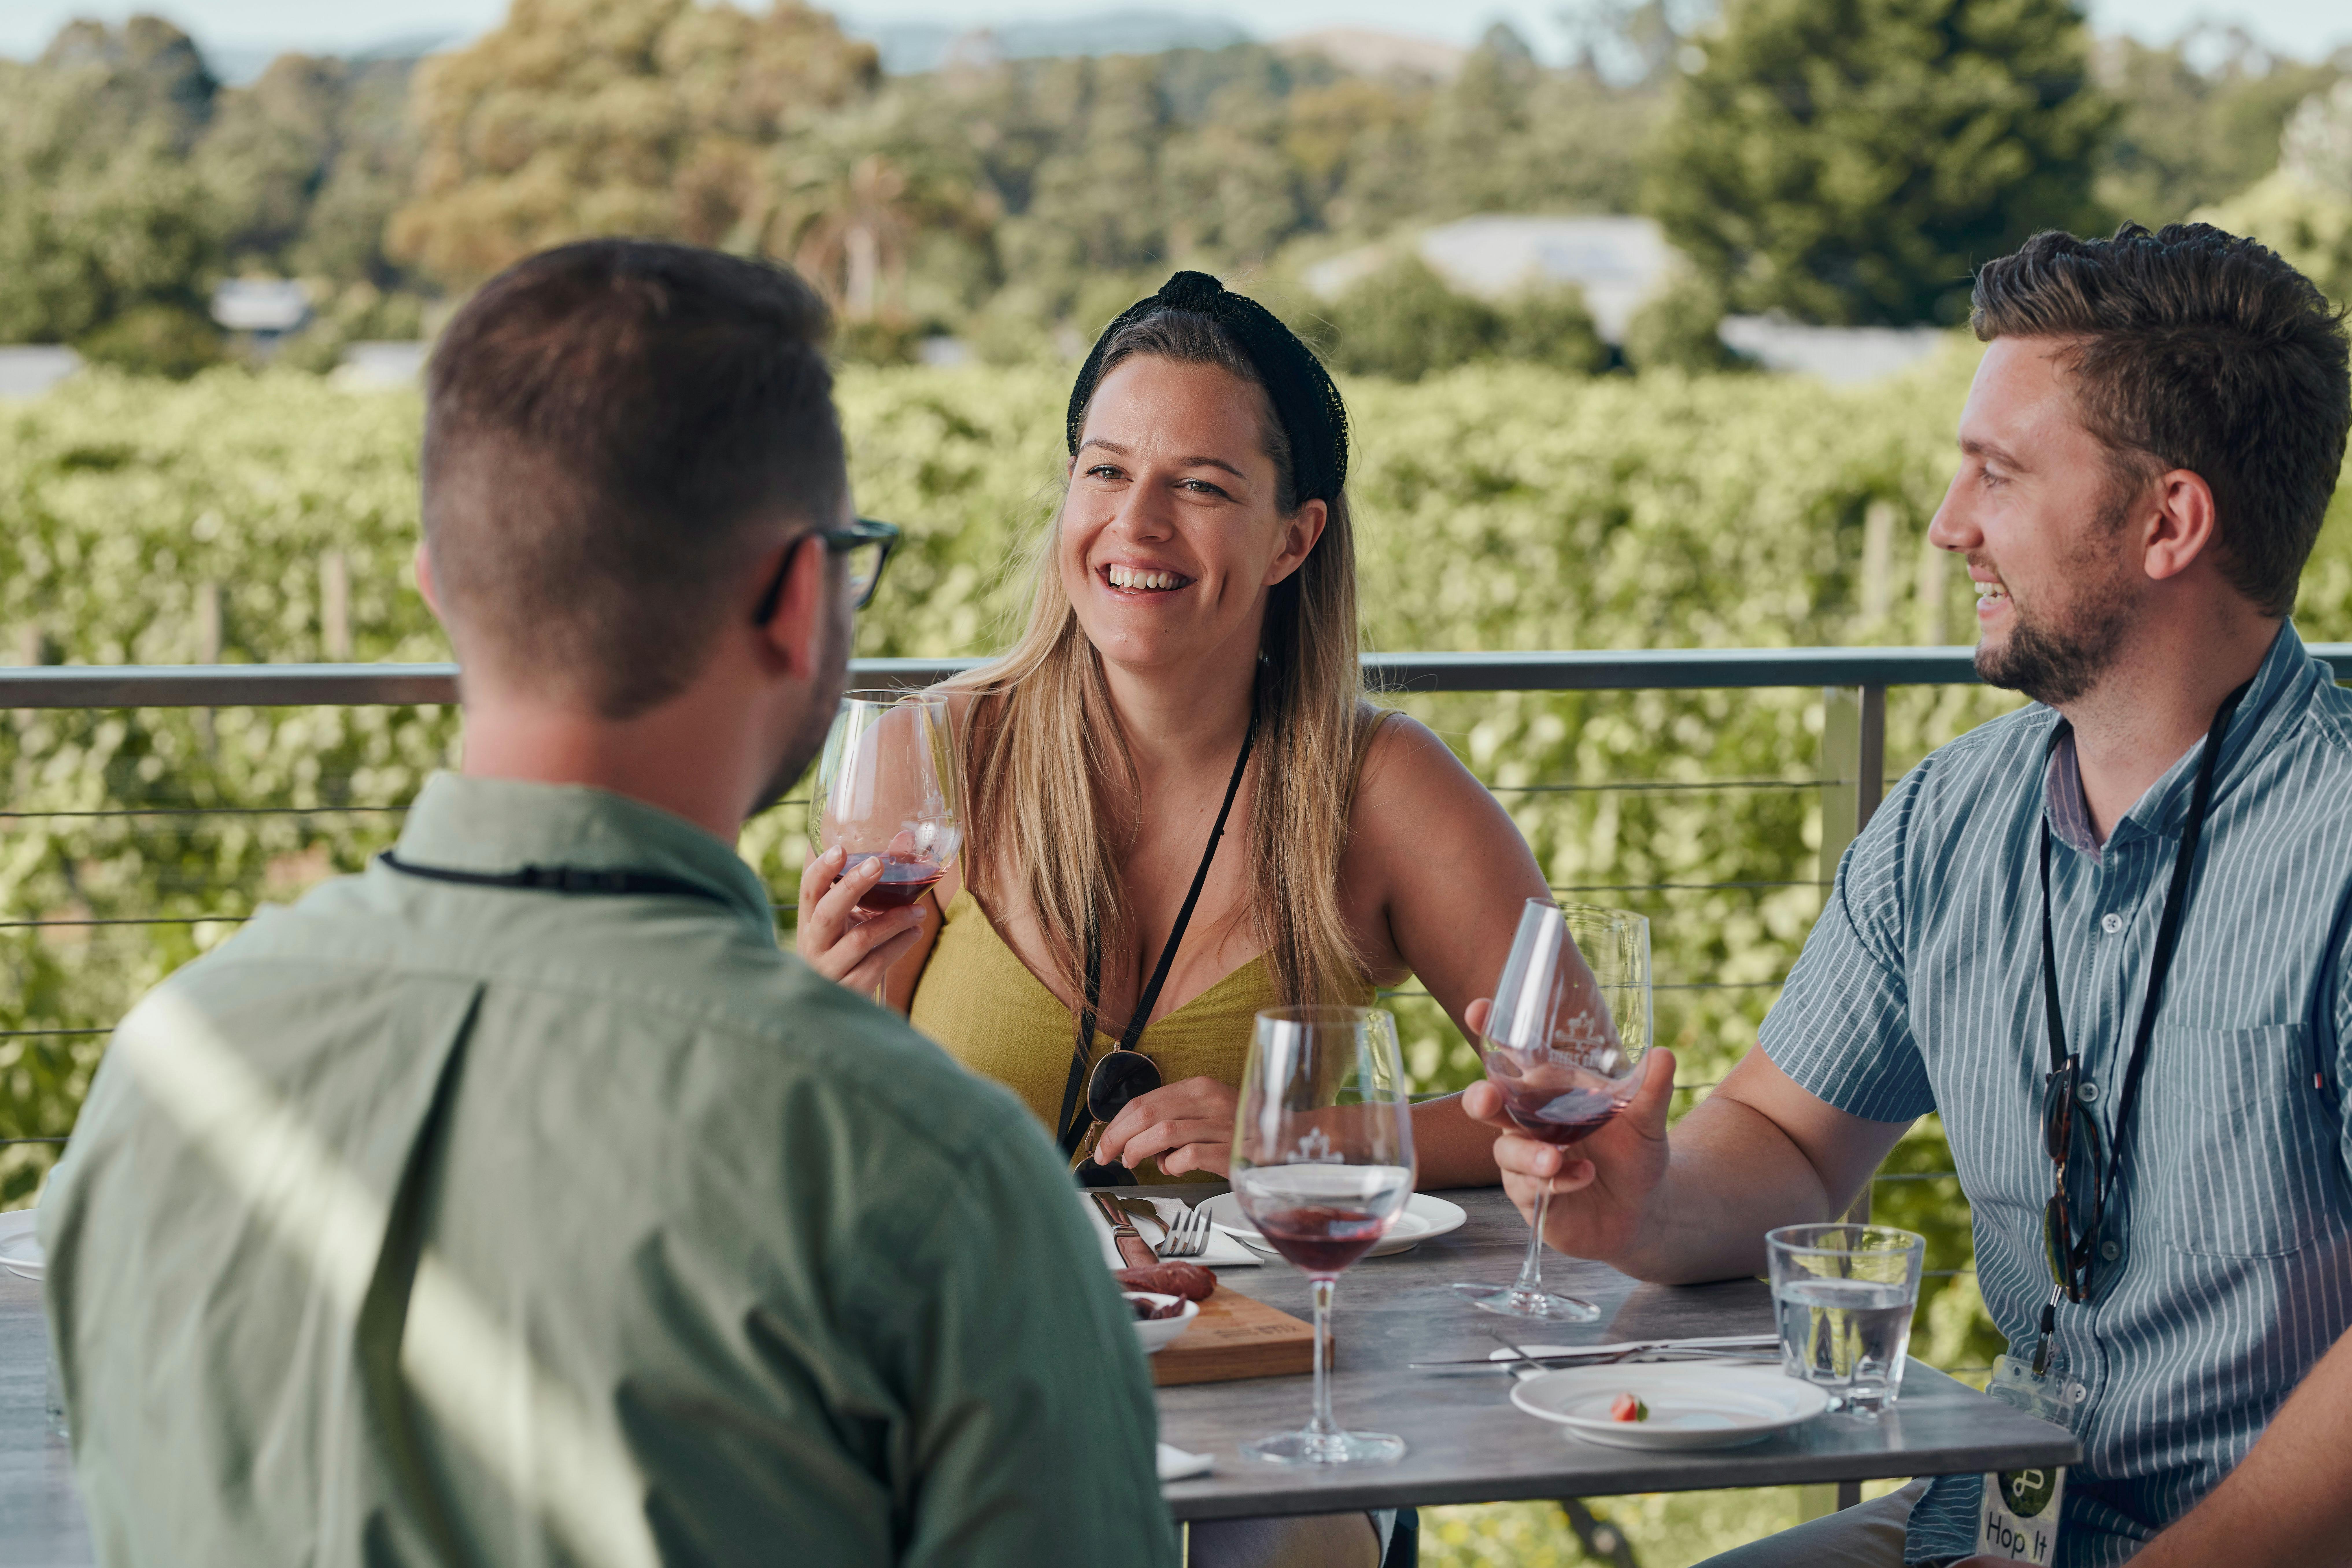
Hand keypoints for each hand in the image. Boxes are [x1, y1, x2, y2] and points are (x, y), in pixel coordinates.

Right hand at [794, 845, 926, 994]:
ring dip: (894, 919)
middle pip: (829, 912)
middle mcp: (813, 945)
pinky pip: (878, 963)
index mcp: (809, 921)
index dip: (821, 870)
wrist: (836, 1008)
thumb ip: (872, 884)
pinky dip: (900, 944)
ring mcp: (830, 969)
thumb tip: (904, 839)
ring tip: (919, 909)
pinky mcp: (851, 990)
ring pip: (860, 938)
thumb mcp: (850, 919)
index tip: (840, 849)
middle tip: (879, 863)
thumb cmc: (847, 949)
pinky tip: (915, 932)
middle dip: (854, 885)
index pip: (808, 891)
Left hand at [1094, 1075, 1238, 1178]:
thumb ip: (1175, 1120)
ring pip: (1163, 1131)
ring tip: (1133, 1162)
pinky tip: (1174, 1169)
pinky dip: (1172, 1165)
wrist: (1289, 1140)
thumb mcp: (1206, 1113)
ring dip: (1139, 1149)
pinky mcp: (1231, 1152)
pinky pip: (1189, 1155)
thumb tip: (1137, 1140)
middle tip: (1107, 1155)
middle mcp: (1209, 1101)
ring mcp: (1221, 1125)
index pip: (1145, 1100)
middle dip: (1118, 1136)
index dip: (1117, 1123)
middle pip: (1148, 1113)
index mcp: (1199, 1088)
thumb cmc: (1241, 1130)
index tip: (1104, 1143)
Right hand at [1459, 995, 1676, 1266]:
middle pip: (1487, 1102)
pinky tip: (1585, 1178)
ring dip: (1529, 1154)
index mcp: (1548, 1091)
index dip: (1490, 1031)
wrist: (1644, 1211)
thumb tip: (1664, 1053)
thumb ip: (1651, 1090)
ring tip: (1555, 1160)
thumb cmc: (1635, 1155)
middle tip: (1487, 1097)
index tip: (1479, 1010)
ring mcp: (1524, 1160)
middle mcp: (1528, 1122)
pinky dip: (1557, 1182)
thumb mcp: (1646, 1122)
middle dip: (1480, 1098)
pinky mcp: (1530, 1196)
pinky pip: (1528, 1187)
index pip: (1512, 1056)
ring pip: (1506, 1151)